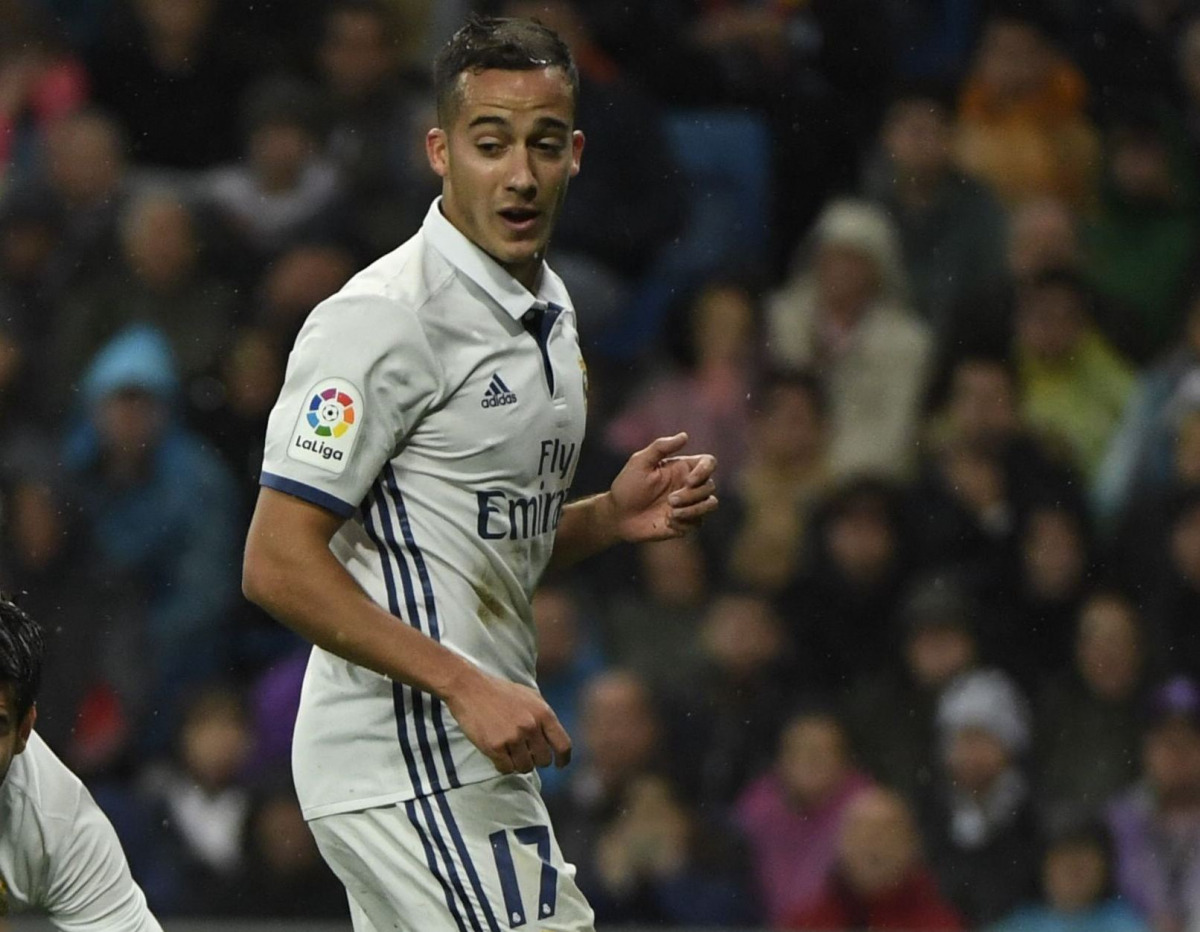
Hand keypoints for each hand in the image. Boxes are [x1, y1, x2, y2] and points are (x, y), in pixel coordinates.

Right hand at [443, 668, 570, 774]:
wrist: (469, 687)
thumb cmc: (499, 692)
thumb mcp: (530, 696)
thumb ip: (543, 716)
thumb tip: (553, 739)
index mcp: (543, 713)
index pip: (563, 745)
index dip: (563, 759)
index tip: (559, 765)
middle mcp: (531, 726)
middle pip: (544, 760)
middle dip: (535, 760)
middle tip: (525, 754)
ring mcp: (513, 736)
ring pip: (525, 767)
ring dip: (518, 764)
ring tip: (509, 752)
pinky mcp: (495, 746)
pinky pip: (506, 768)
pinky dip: (503, 766)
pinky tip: (498, 755)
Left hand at [609, 433, 717, 542]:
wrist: (618, 516)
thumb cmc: (627, 486)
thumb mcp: (640, 462)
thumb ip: (661, 447)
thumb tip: (684, 435)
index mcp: (682, 468)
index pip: (708, 463)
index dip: (706, 470)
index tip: (690, 481)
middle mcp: (689, 485)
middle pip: (710, 486)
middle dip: (692, 495)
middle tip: (670, 500)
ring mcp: (689, 504)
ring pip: (711, 504)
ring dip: (694, 510)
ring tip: (672, 513)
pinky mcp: (686, 523)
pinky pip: (698, 523)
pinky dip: (684, 523)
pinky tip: (666, 522)